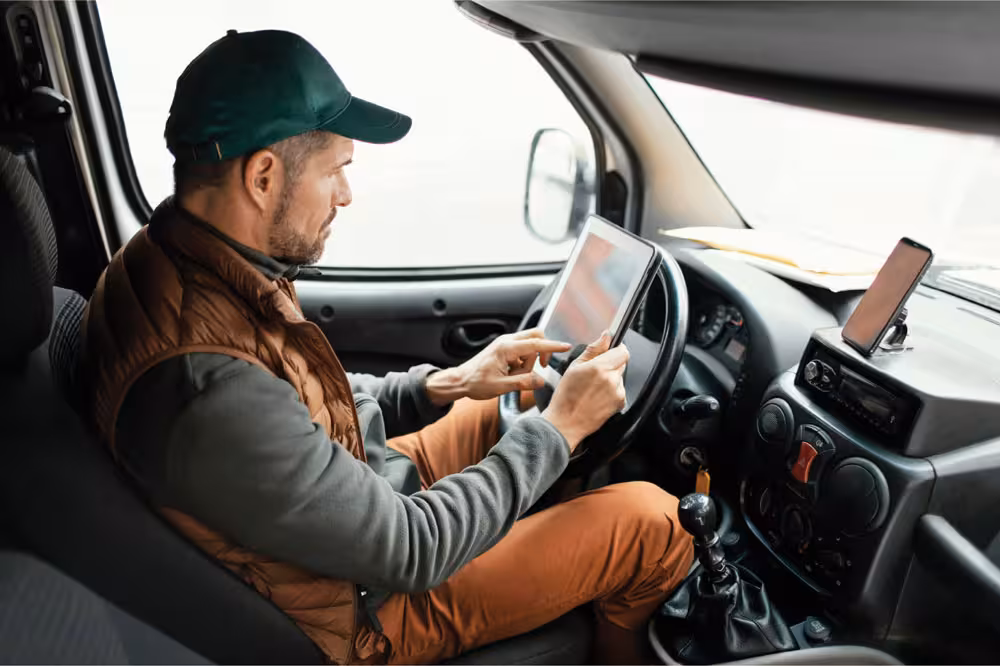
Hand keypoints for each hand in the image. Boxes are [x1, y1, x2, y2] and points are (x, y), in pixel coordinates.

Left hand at [425, 328, 570, 405]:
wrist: (460, 380)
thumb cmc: (475, 383)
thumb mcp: (501, 387)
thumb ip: (523, 383)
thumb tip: (541, 381)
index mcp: (506, 348)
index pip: (536, 345)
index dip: (552, 346)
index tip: (565, 346)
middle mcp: (506, 342)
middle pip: (535, 337)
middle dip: (542, 352)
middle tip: (540, 367)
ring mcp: (505, 344)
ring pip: (529, 346)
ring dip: (529, 361)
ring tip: (515, 376)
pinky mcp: (504, 349)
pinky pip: (522, 351)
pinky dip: (522, 362)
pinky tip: (511, 373)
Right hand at [541, 332, 627, 451]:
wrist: (566, 423)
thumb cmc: (566, 397)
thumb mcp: (574, 367)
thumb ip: (593, 349)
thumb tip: (606, 336)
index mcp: (600, 368)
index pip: (623, 351)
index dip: (617, 349)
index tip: (610, 351)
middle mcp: (612, 379)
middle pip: (621, 363)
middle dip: (611, 364)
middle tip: (594, 373)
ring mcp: (618, 392)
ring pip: (620, 377)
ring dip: (611, 378)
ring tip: (593, 388)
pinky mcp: (620, 403)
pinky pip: (619, 390)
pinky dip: (612, 391)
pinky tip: (597, 396)